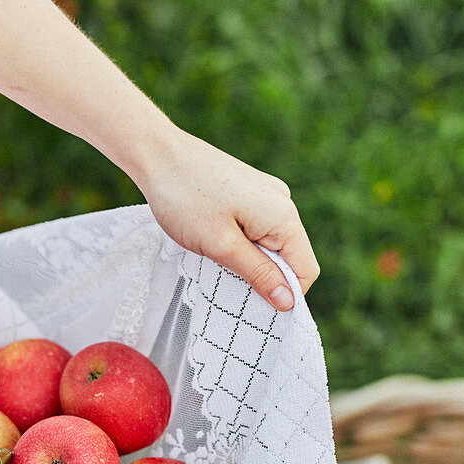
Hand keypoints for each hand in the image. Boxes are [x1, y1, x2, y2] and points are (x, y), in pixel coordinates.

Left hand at [139, 127, 319, 310]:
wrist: (158, 155)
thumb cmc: (185, 199)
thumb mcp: (221, 246)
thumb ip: (258, 274)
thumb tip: (289, 302)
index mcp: (283, 216)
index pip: (305, 270)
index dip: (285, 295)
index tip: (253, 308)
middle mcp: (282, 203)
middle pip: (289, 258)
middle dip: (263, 278)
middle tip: (226, 285)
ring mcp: (266, 195)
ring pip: (270, 245)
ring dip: (248, 261)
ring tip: (215, 259)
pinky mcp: (250, 192)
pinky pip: (257, 229)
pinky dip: (241, 243)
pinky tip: (214, 241)